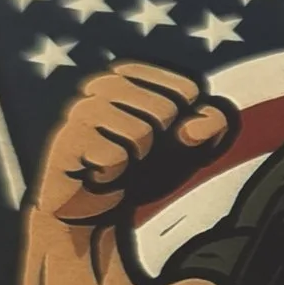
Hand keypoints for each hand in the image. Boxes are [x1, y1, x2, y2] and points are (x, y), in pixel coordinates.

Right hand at [36, 62, 233, 225]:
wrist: (95, 210)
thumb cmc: (146, 170)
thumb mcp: (193, 146)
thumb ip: (214, 125)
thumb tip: (193, 129)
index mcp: (133, 73)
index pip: (189, 90)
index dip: (188, 125)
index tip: (165, 140)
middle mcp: (103, 83)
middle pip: (167, 109)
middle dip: (164, 143)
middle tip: (140, 157)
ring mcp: (82, 110)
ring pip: (142, 131)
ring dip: (140, 159)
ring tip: (122, 165)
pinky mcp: (68, 140)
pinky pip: (115, 157)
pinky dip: (117, 176)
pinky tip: (102, 177)